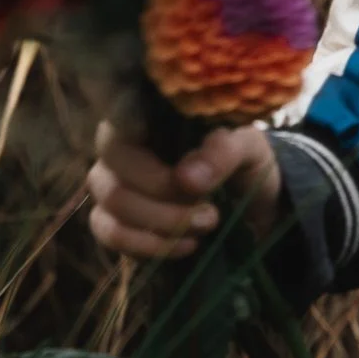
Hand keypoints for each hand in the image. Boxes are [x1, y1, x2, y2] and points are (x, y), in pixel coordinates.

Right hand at [86, 117, 280, 258]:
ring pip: (112, 203)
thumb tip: (186, 179)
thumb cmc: (242, 164)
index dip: (127, 126)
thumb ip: (223, 152)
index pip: (120, 112)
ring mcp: (111, 183)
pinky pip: (109, 233)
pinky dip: (147, 246)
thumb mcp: (249, 149)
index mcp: (152, 114)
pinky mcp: (112, 220)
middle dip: (162, 196)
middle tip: (210, 212)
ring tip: (204, 227)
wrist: (249, 207)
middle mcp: (121, 146)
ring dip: (160, 224)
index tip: (156, 146)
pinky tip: (185, 246)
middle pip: (113, 167)